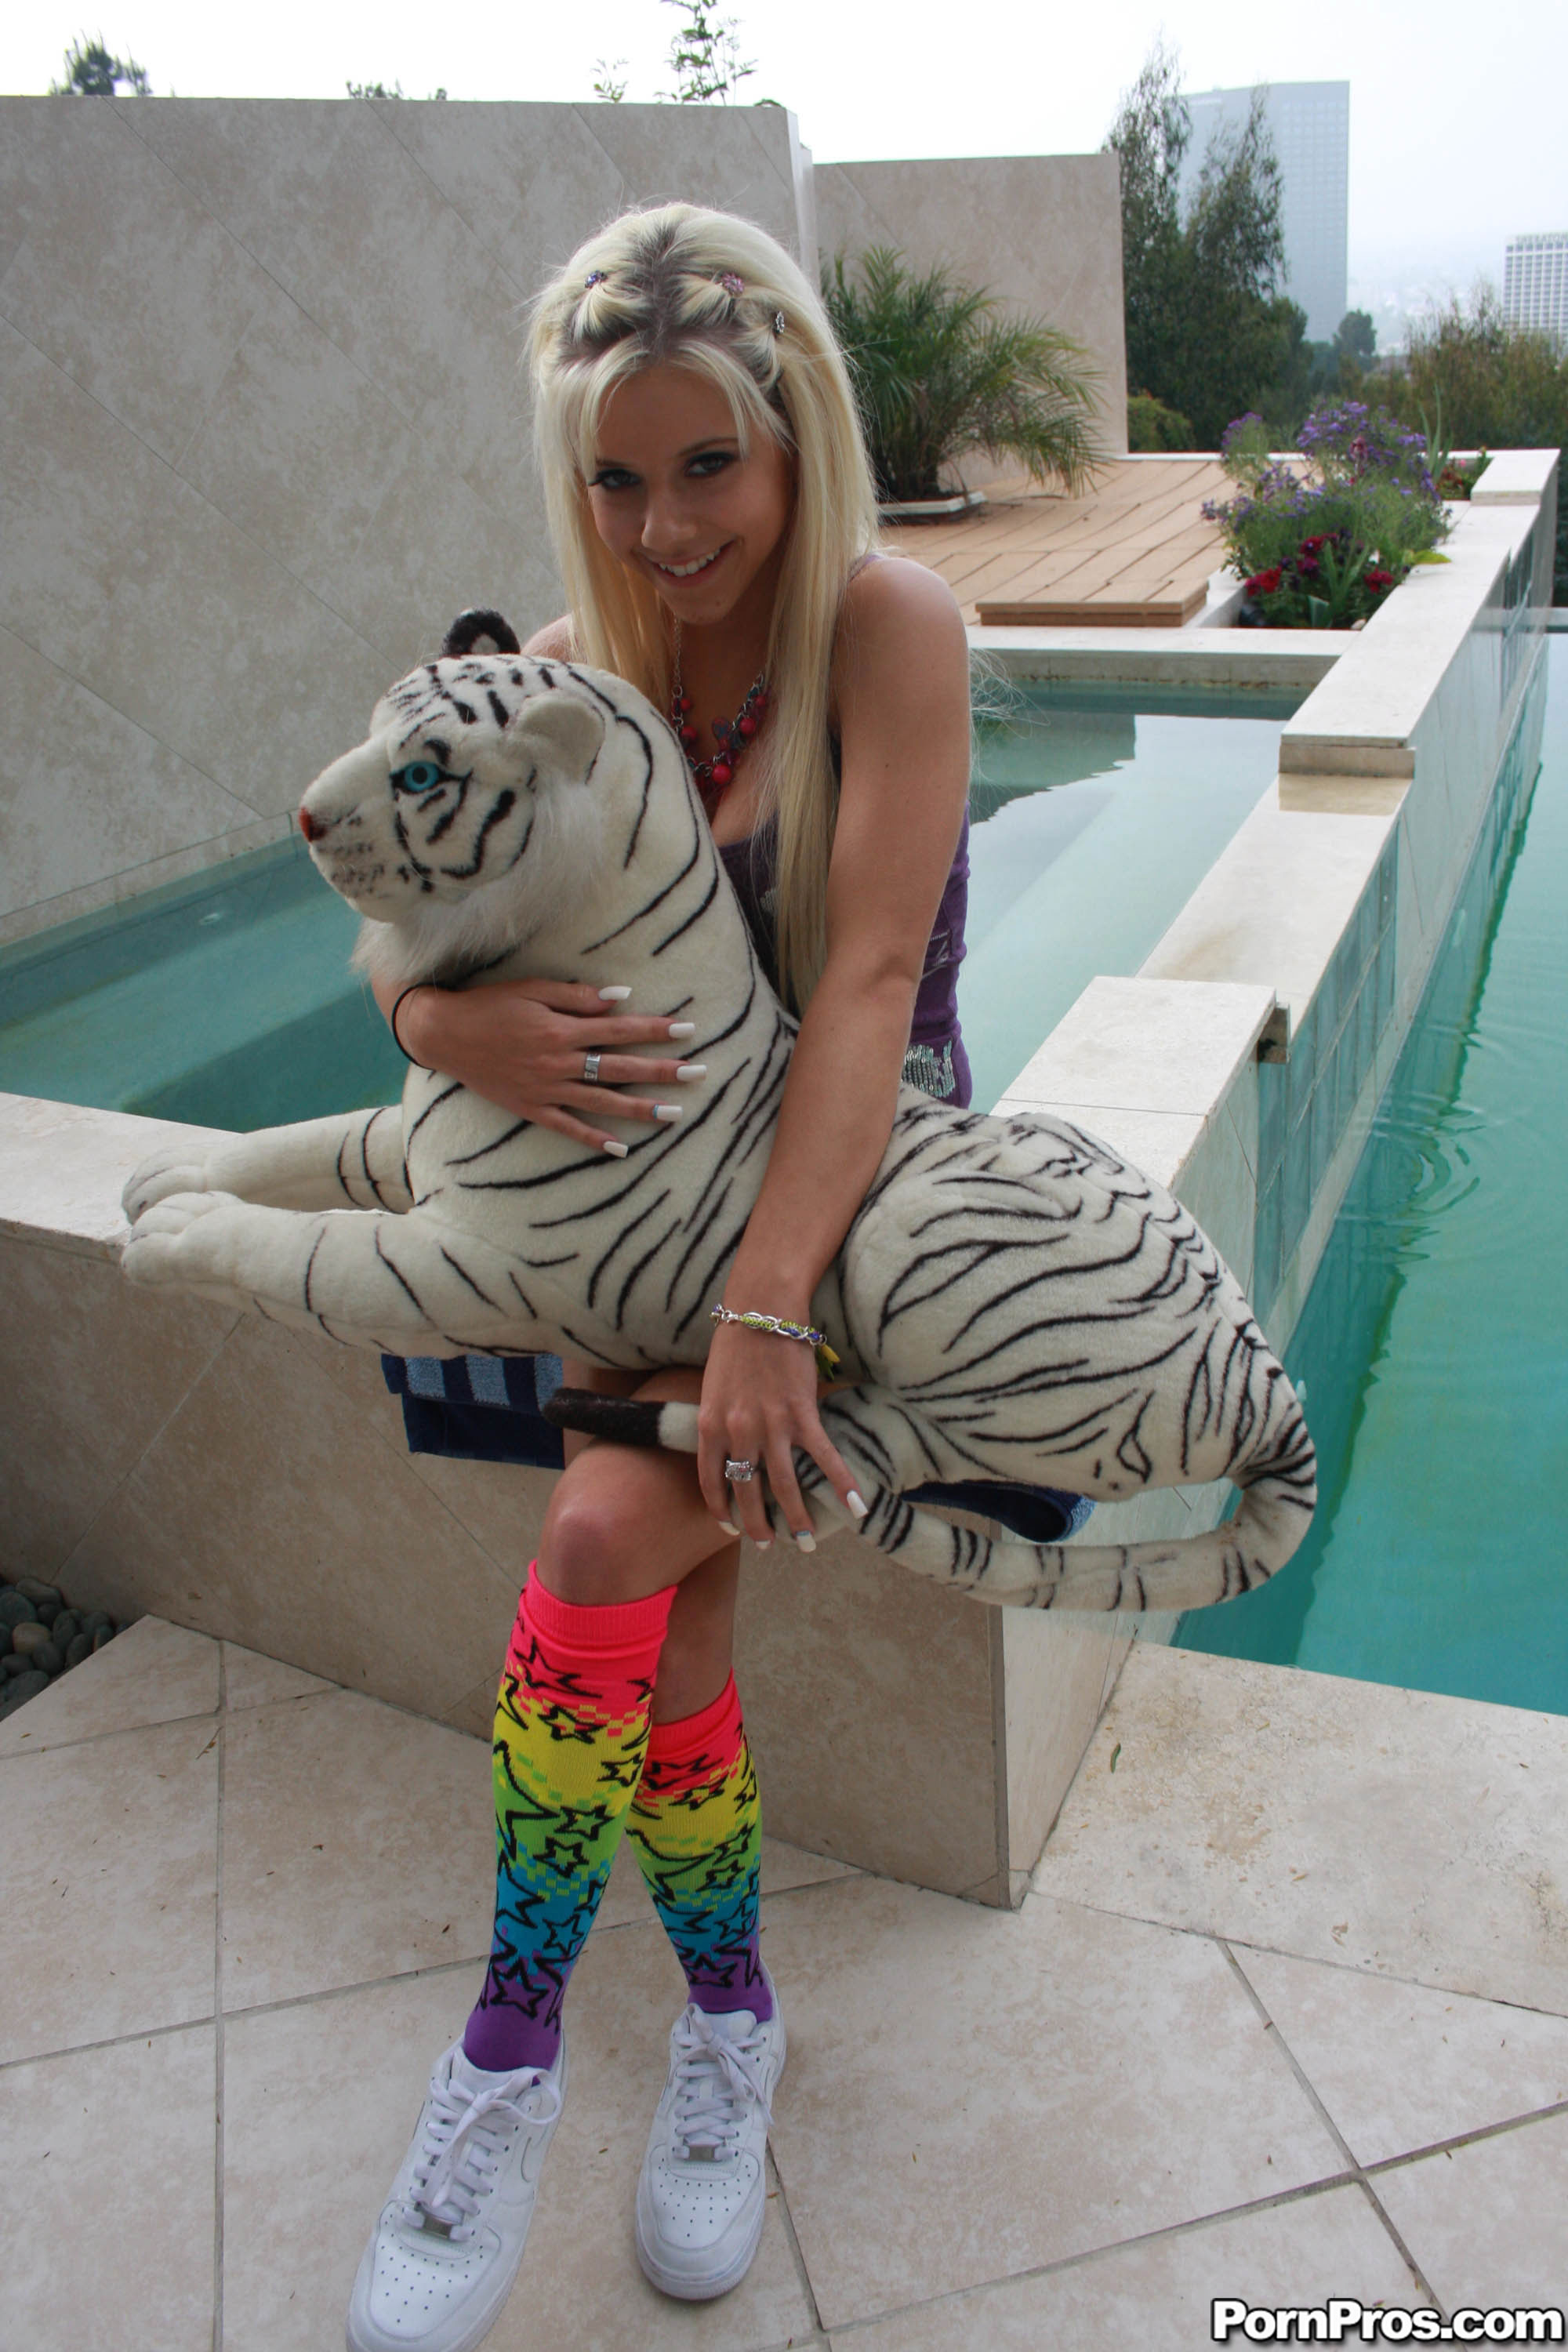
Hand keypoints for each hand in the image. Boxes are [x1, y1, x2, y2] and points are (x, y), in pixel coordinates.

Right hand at [401, 979, 704, 1154]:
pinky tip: (621, 1149)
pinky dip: (594, 1139)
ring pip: (602, 1102)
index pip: (620, 1029)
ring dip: (640, 1108)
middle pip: (620, 1067)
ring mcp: (546, 1089)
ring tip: (674, 1114)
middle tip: (698, 1074)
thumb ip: (577, 996)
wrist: (445, 1035)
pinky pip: (567, 1127)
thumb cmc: (490, 1005)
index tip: (688, 1030)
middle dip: (662, 1070)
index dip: (655, 1029)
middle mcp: (559, 1062)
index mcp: (562, 1029)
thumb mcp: (532, 989)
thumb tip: (620, 997)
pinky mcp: (531, 1108)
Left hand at [696, 1317, 862, 1549]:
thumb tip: (732, 1445)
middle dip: (758, 1525)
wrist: (761, 1310)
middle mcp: (737, 1432)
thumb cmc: (736, 1343)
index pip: (711, 1481)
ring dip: (798, 1518)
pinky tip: (855, 1506)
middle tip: (770, 1543)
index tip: (730, 1527)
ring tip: (807, 1539)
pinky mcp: (802, 1413)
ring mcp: (771, 1425)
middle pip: (746, 1492)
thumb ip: (720, 1420)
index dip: (721, 1509)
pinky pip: (823, 1458)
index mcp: (710, 1426)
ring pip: (784, 1486)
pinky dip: (841, 1484)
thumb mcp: (714, 1387)